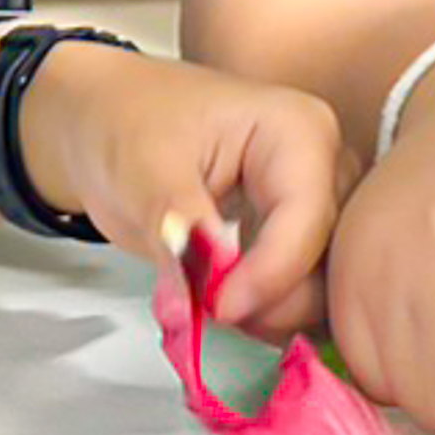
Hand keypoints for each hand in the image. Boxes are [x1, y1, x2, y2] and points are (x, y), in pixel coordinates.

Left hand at [19, 44, 344, 336]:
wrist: (106, 123)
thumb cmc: (128, 122)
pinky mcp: (295, 236)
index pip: (307, 220)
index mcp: (299, 130)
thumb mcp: (143, 166)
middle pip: (328, 258)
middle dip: (272, 297)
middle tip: (209, 307)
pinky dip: (265, 312)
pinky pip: (301, 291)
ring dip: (270, 311)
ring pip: (323, 285)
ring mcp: (313, 204)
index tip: (218, 307)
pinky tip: (222, 303)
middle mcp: (322, 167)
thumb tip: (203, 280)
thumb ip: (177, 223)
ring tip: (209, 302)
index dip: (268, 275)